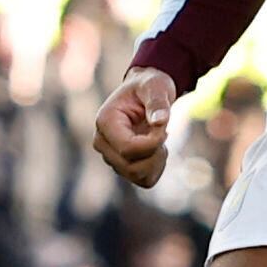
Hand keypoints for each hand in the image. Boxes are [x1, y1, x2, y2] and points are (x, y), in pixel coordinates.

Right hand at [92, 67, 177, 189]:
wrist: (145, 92)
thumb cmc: (149, 86)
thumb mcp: (156, 86)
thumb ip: (158, 102)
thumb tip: (160, 121)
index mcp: (105, 122)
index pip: (128, 149)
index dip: (153, 143)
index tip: (164, 126)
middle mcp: (102, 142)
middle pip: (133, 167)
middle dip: (156, 153)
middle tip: (164, 131)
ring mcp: (110, 156)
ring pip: (139, 176)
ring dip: (157, 160)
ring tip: (159, 138)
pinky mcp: (121, 166)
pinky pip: (144, 180)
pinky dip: (156, 167)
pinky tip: (157, 149)